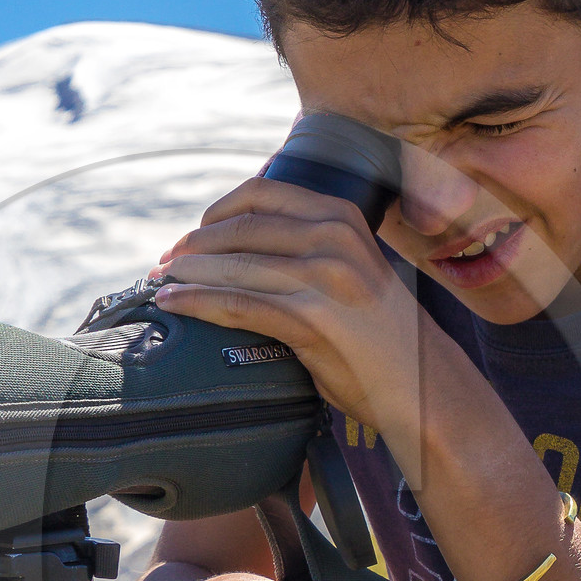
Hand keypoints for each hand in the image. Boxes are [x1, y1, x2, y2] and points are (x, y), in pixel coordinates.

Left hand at [154, 178, 425, 442]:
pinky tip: (172, 305)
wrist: (421, 386)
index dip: (215, 212)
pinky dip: (195, 302)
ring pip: (232, 266)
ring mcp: (323, 277)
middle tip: (164, 266)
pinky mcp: (311, 318)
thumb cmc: (378, 337)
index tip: (191, 235)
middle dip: (191, 247)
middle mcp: (333, 238)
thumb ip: (308, 252)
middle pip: (239, 229)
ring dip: (185, 275)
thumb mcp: (350, 272)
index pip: (260, 194)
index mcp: (340, 217)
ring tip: (159, 285)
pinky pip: (236, 304)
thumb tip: (241, 249)